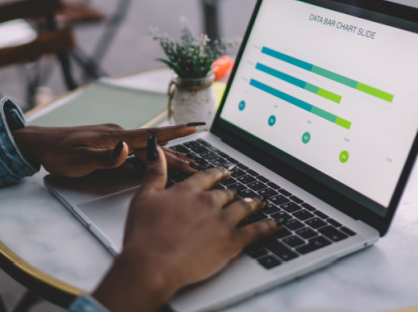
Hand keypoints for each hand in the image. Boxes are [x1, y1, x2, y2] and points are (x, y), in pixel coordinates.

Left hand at [12, 123, 200, 176]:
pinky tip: (157, 161)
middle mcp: (119, 136)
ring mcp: (114, 140)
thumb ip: (106, 157)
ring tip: (185, 164)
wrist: (40, 144)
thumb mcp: (80, 160)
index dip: (174, 132)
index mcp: (115, 137)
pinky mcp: (109, 146)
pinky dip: (150, 158)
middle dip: (176, 154)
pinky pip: (135, 151)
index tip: (194, 127)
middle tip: (197, 165)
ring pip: (146, 149)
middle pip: (153, 146)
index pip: (150, 135)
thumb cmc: (58, 153)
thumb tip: (127, 151)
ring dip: (166, 157)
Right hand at [92, 140, 277, 311]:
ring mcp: (222, 221)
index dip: (217, 173)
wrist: (152, 264)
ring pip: (243, 207)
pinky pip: (256, 231)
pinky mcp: (232, 242)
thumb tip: (157, 152)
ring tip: (258, 203)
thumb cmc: (144, 236)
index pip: (207, 177)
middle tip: (238, 193)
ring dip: (252, 205)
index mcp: (187, 191)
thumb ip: (154, 173)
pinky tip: (273, 224)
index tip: (223, 171)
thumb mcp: (143, 198)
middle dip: (233, 193)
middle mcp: (208, 202)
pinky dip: (267, 227)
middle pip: (226, 193)